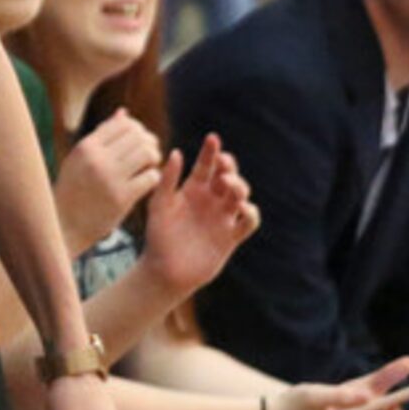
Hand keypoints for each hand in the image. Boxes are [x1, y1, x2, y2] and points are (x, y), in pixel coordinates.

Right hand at [53, 109, 161, 253]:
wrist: (64, 226)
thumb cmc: (73, 190)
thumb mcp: (79, 158)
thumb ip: (102, 135)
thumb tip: (124, 112)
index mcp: (85, 147)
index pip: (123, 123)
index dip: (137, 128)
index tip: (139, 139)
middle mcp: (97, 159)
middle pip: (138, 136)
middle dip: (149, 142)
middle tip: (149, 153)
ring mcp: (110, 179)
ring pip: (147, 153)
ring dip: (154, 158)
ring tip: (149, 165)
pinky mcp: (122, 198)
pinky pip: (151, 177)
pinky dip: (154, 177)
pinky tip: (147, 181)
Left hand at [135, 133, 258, 298]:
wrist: (164, 271)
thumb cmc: (158, 237)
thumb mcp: (158, 206)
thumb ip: (167, 180)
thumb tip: (175, 152)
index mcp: (193, 190)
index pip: (206, 165)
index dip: (211, 151)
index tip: (212, 138)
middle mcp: (210, 201)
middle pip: (229, 175)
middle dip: (229, 167)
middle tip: (222, 167)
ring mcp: (222, 217)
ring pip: (242, 194)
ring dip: (239, 185)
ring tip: (227, 185)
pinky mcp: (231, 236)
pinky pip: (249, 221)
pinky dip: (251, 212)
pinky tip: (242, 208)